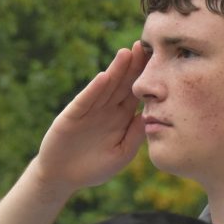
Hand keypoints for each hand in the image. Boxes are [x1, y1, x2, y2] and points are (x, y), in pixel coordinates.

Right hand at [33, 42, 147, 191]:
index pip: (137, 93)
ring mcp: (89, 110)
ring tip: (126, 53)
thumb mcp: (121, 154)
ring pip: (105, 87)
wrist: (62, 177)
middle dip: (133, 66)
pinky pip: (85, 100)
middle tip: (145, 46)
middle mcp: (106, 109)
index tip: (160, 62)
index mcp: (121, 117)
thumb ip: (135, 136)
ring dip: (115, 71)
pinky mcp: (72, 115)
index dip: (147, 78)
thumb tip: (152, 116)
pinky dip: (94, 90)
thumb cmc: (94, 168)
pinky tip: (103, 77)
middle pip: (123, 84)